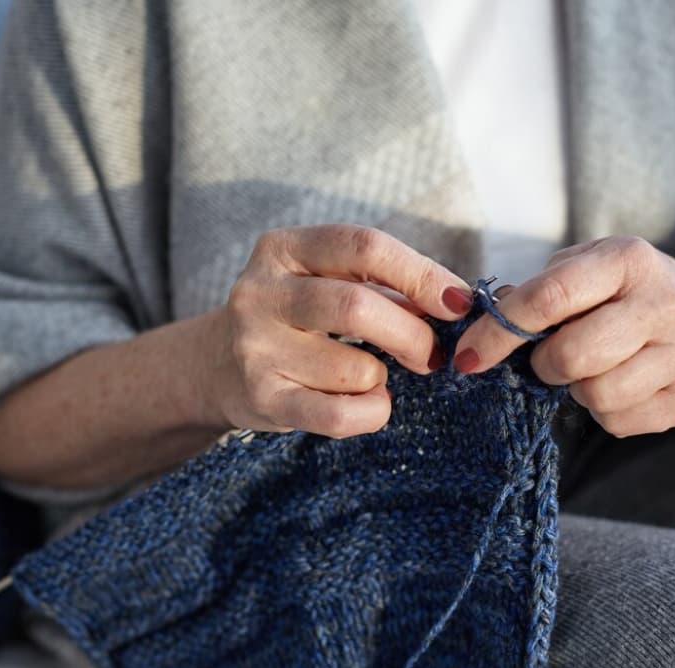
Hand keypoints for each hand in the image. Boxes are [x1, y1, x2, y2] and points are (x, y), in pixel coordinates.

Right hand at [209, 224, 472, 437]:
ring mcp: (255, 346)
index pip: (365, 247)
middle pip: (358, 306)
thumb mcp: (326, 281)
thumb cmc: (296, 318)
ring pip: (354, 367)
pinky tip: (372, 403)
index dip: (421, 274)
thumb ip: (384, 285)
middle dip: (412, 335)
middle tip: (431, 355)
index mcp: (284, 248)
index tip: (457, 303)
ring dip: (384, 377)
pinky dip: (372, 412)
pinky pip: (337, 414)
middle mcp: (261, 292)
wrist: (217, 365)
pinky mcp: (261, 397)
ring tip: (376, 376)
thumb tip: (455, 304)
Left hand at [453, 237, 674, 436]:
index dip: (499, 332)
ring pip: (597, 395)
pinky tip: (615, 384)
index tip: (467, 357)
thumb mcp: (579, 269)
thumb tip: (483, 320)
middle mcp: (666, 303)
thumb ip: (532, 292)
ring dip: (575, 389)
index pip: (549, 298)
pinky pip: (619, 422)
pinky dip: (603, 411)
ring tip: (587, 369)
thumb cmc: (617, 290)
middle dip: (543, 365)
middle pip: (572, 356)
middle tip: (547, 358)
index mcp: (628, 260)